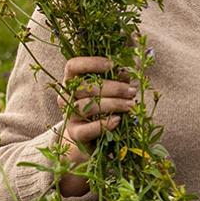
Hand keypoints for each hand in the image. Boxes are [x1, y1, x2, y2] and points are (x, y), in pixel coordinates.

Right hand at [57, 56, 137, 197]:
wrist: (94, 137)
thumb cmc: (106, 105)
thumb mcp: (113, 88)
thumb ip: (118, 75)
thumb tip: (129, 68)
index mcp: (73, 81)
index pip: (73, 66)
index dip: (92, 63)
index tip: (113, 65)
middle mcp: (67, 96)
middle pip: (85, 87)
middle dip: (113, 88)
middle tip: (132, 91)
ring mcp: (69, 115)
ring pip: (87, 106)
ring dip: (113, 104)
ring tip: (131, 105)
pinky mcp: (76, 134)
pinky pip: (87, 129)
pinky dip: (104, 125)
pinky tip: (118, 120)